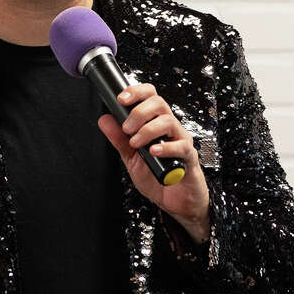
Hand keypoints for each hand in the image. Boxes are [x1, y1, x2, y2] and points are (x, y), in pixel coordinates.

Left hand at [97, 83, 210, 241]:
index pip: (150, 96)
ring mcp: (181, 140)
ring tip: (136, 143)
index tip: (121, 98)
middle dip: (139, 112)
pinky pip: (181, 146)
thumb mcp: (131, 158)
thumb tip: (105, 120)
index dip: (136, 92)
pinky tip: (153, 151)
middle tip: (127, 129)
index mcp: (156, 123)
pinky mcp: (189, 157)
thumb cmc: (156, 176)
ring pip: (168, 121)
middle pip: (159, 103)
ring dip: (148, 130)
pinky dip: (165, 147)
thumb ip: (119, 139)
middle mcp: (170, 128)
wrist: (174, 201)